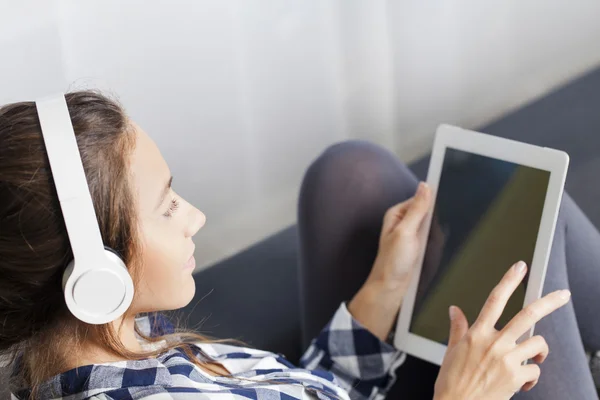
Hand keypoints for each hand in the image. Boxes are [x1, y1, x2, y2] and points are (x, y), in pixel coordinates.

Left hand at [348, 182, 431, 340]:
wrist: (391, 287)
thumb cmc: (392, 261)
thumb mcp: (406, 231)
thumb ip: (417, 208)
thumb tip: (425, 186)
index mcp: (397, 213)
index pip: (422, 198)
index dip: (433, 205)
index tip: (437, 216)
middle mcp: (404, 221)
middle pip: (432, 215)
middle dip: (434, 228)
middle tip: (425, 241)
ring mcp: (412, 234)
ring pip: (436, 230)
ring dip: (434, 241)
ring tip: (423, 252)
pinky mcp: (419, 246)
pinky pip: (434, 242)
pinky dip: (434, 248)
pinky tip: (426, 257)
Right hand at [434, 261, 571, 399]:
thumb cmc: (452, 381)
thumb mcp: (451, 349)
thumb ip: (458, 327)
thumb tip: (454, 309)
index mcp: (477, 333)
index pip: (495, 299)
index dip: (509, 280)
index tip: (519, 268)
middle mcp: (494, 342)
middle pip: (527, 315)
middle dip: (549, 302)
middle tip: (563, 295)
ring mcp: (507, 359)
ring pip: (537, 344)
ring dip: (538, 351)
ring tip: (532, 358)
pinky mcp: (516, 377)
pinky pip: (535, 371)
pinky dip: (532, 377)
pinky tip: (522, 382)